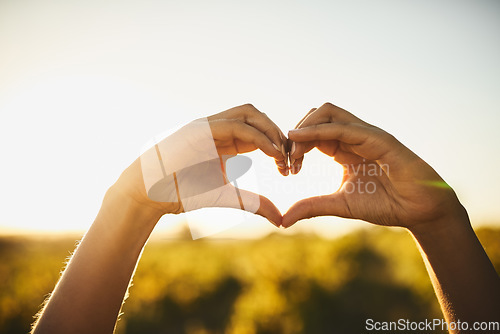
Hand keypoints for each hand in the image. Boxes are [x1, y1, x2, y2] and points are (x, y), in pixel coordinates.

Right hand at [113, 104, 286, 226]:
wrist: (147, 195)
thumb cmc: (181, 194)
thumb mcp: (227, 197)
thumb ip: (254, 203)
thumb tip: (281, 219)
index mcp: (224, 140)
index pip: (258, 130)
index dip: (278, 144)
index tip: (289, 167)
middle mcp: (217, 128)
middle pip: (256, 115)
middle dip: (278, 133)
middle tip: (291, 158)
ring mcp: (206, 126)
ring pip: (248, 113)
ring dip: (270, 130)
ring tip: (282, 154)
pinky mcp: (198, 130)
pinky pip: (235, 125)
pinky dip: (258, 137)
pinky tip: (272, 154)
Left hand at [283, 102, 466, 230]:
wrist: (420, 210)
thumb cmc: (385, 204)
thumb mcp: (340, 205)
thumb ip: (313, 207)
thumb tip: (283, 220)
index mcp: (344, 148)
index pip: (312, 133)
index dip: (294, 145)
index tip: (286, 167)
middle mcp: (353, 137)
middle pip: (316, 116)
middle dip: (296, 133)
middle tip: (287, 159)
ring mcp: (366, 134)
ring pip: (328, 112)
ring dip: (305, 127)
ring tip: (293, 151)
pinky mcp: (378, 138)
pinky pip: (344, 127)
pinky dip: (318, 131)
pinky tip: (301, 141)